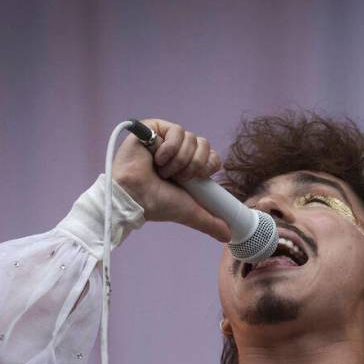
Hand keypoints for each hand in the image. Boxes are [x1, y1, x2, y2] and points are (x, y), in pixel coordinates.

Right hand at [111, 118, 230, 241]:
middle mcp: (179, 151)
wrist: (135, 196)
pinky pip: (176, 130)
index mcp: (188, 166)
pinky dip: (169, 148)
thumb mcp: (190, 213)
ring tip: (163, 171)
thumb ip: (210, 222)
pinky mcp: (154, 127)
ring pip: (191, 137)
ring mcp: (166, 138)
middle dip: (194, 164)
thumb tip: (228, 236)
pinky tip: (156, 159)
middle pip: (204, 144)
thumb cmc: (157, 203)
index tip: (197, 179)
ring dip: (179, 160)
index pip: (212, 156)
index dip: (208, 165)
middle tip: (179, 177)